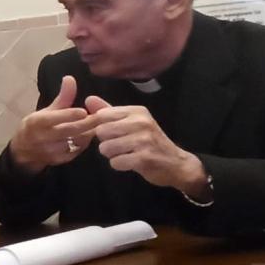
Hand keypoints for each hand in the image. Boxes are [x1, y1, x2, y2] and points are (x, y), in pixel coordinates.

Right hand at [9, 75, 99, 172]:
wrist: (23, 151)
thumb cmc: (36, 126)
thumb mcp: (46, 110)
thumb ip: (62, 97)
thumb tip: (70, 78)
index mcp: (37, 122)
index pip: (54, 119)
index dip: (69, 115)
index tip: (84, 111)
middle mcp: (43, 137)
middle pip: (69, 130)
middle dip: (87, 123)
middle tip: (102, 116)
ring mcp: (51, 151)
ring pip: (76, 141)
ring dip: (88, 132)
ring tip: (99, 124)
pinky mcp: (59, 160)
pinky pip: (77, 150)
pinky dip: (84, 142)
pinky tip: (88, 134)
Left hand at [83, 96, 208, 193]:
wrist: (175, 163)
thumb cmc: (149, 141)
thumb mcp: (131, 122)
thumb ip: (109, 112)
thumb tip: (88, 99)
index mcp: (137, 111)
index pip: (102, 115)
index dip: (101, 127)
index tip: (114, 133)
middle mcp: (141, 122)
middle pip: (101, 132)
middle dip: (106, 142)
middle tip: (121, 145)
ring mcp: (144, 140)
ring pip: (105, 148)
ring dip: (112, 155)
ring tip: (126, 153)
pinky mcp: (144, 158)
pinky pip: (115, 162)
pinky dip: (119, 165)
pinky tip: (131, 162)